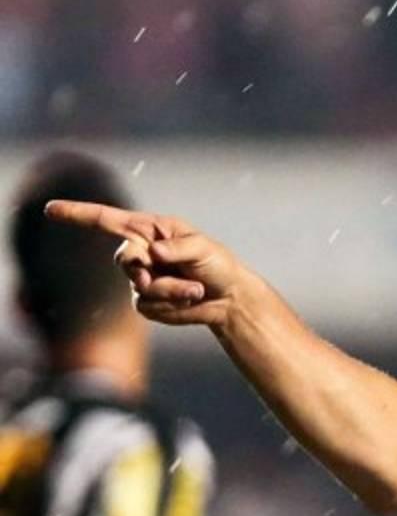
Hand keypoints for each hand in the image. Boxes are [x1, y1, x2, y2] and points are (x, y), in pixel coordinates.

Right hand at [44, 201, 249, 327]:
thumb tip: (152, 252)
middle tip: (181, 275)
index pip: (106, 220)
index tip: (49, 209)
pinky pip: (149, 306)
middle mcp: (140, 252)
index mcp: (150, 230)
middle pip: (124, 260)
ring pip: (141, 288)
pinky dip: (173, 303)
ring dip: (173, 290)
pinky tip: (190, 299)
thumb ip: (178, 247)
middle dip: (149, 270)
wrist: (227, 297)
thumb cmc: (216, 263)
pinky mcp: (145, 302)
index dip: (78, 214)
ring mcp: (139, 279)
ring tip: (196, 288)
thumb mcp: (203, 248)